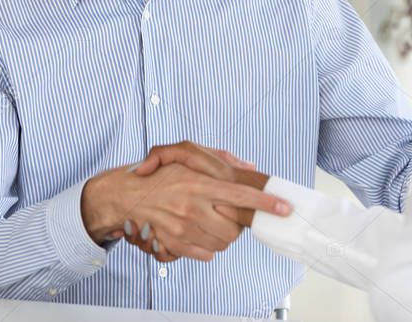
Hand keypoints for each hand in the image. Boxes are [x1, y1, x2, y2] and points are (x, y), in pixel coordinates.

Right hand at [81, 142, 288, 262]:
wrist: (126, 195)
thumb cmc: (159, 175)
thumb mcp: (186, 156)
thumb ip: (220, 158)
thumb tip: (249, 167)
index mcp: (199, 182)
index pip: (241, 195)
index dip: (265, 203)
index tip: (285, 208)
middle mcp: (192, 206)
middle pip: (235, 228)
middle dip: (237, 224)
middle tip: (227, 214)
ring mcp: (183, 227)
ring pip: (223, 243)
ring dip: (222, 236)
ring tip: (209, 221)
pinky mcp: (175, 244)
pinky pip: (206, 254)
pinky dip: (207, 247)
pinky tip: (198, 232)